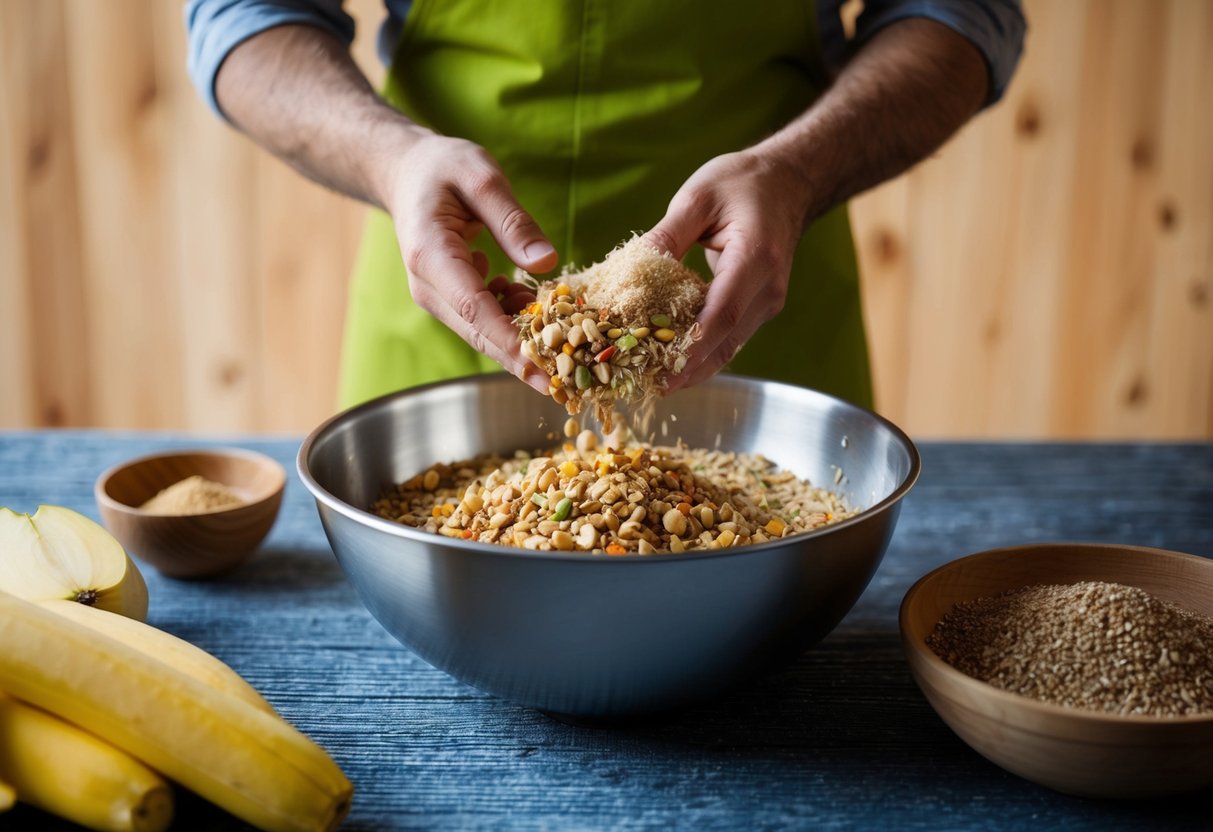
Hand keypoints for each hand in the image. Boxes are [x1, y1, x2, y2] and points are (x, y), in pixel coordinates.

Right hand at [384, 133, 557, 393]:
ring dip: (526, 342)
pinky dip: (516, 320)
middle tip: (569, 386)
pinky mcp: (450, 299)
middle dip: (524, 361)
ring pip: (484, 332)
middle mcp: (428, 286)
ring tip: (570, 344)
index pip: (473, 308)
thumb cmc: (443, 168)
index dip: (508, 341)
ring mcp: (438, 297)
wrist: (407, 174)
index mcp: (430, 255)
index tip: (541, 368)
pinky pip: (486, 319)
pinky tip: (538, 305)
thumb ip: (513, 221)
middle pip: (480, 333)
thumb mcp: (481, 176)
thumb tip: (546, 262)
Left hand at [644, 148, 811, 391]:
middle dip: (690, 369)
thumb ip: (667, 235)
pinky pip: (731, 336)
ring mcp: (769, 301)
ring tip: (657, 384)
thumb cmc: (741, 184)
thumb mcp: (697, 197)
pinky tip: (675, 362)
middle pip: (727, 340)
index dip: (694, 346)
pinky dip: (704, 352)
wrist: (787, 183)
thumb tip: (632, 268)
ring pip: (731, 346)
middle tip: (652, 389)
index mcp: (755, 257)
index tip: (666, 371)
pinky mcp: (762, 307)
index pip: (723, 313)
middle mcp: (768, 287)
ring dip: (696, 367)